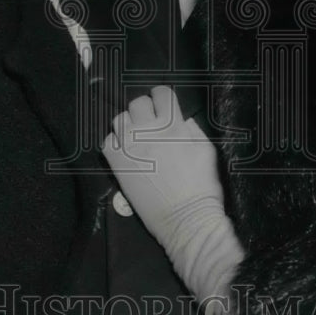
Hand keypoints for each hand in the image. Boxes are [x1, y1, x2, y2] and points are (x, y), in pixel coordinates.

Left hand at [101, 87, 243, 311]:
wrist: (186, 220)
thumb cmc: (202, 187)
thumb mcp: (207, 151)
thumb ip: (193, 131)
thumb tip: (183, 120)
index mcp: (174, 125)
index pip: (162, 94)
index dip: (162, 98)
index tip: (163, 106)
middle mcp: (149, 131)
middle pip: (137, 103)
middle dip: (145, 109)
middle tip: (150, 123)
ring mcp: (130, 147)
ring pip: (119, 119)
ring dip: (129, 124)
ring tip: (136, 137)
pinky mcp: (118, 164)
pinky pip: (108, 142)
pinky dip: (115, 144)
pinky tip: (126, 153)